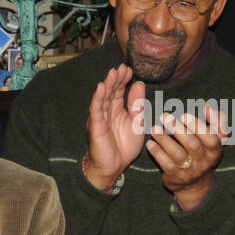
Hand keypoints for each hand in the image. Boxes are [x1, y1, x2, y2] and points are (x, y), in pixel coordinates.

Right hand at [84, 65, 146, 189]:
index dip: (124, 80)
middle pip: (111, 91)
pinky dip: (98, 98)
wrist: (114, 167)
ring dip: (108, 84)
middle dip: (116, 79)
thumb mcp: (137, 123)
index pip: (120, 91)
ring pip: (103, 97)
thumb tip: (139, 84)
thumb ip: (138, 105)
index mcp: (117, 110)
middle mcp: (107, 112)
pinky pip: (96, 110)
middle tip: (122, 67)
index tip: (130, 69)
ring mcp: (100, 118)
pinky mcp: (95, 126)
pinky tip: (101, 87)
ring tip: (113, 72)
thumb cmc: (124, 147)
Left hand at [147, 104, 227, 211]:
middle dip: (178, 129)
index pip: (211, 138)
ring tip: (154, 128)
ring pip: (178, 155)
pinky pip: (167, 165)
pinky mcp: (177, 177)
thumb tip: (208, 108)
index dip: (198, 126)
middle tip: (165, 117)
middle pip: (193, 145)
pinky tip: (150, 144)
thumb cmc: (203, 151)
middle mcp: (205, 161)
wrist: (196, 183)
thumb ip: (216, 120)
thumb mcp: (216, 137)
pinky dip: (158, 154)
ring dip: (165, 140)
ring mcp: (191, 171)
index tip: (184, 115)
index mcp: (215, 150)